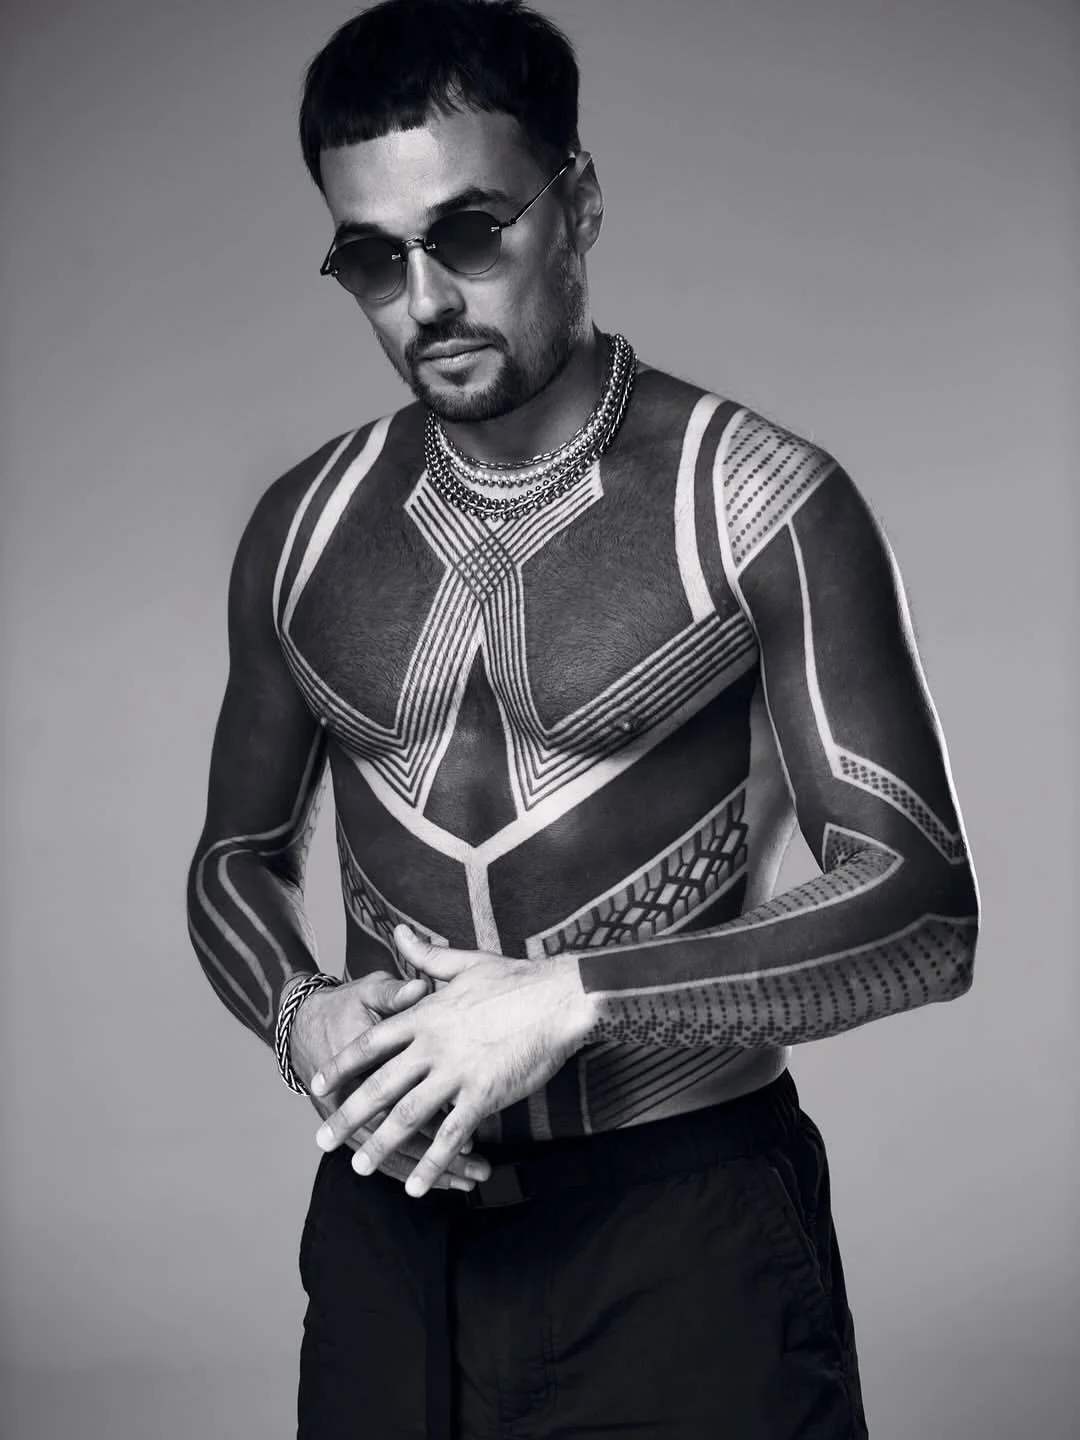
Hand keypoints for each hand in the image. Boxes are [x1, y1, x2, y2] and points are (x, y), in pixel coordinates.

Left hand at [310, 926, 597, 1196]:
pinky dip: (432, 1163)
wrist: (560, 998)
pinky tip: (415, 1185)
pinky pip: (451, 1135)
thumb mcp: (466, 962)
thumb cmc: (517, 979)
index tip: (318, 1085)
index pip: (370, 1043)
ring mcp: (457, 1072)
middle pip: (379, 1085)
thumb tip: (399, 932)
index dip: (342, 1066)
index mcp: (425, 1014)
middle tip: (322, 1139)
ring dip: (381, 1144)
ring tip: (360, 1167)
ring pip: (409, 1116)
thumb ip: (426, 955)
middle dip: (348, 1115)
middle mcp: (433, 1045)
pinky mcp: (484, 1094)